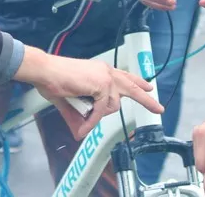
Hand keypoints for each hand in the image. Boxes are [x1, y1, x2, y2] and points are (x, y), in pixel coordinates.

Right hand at [13, 47, 163, 140]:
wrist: (44, 71)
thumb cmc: (53, 80)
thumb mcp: (70, 102)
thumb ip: (79, 117)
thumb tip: (81, 133)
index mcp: (101, 71)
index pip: (124, 77)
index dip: (138, 82)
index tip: (148, 87)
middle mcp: (106, 72)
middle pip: (132, 87)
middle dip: (146, 99)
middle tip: (159, 109)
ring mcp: (105, 78)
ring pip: (112, 106)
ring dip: (97, 115)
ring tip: (80, 113)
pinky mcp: (101, 85)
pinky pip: (100, 111)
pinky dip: (91, 121)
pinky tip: (83, 126)